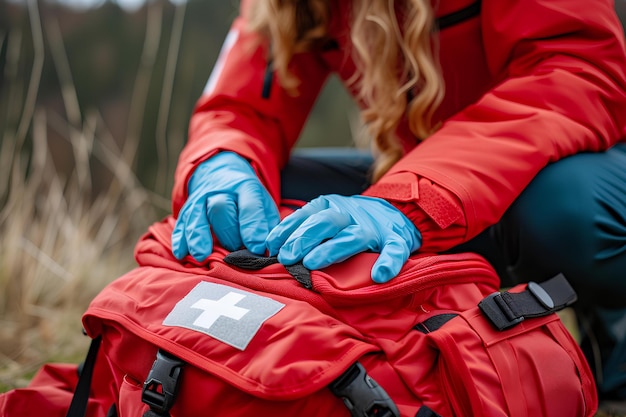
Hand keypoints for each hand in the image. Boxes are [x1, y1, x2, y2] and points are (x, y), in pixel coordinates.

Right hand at [172, 152, 279, 261]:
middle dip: (228, 233)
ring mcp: (200, 198)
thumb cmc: (247, 198)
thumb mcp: (264, 204)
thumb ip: (267, 224)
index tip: (257, 249)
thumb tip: (267, 250)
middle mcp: (220, 190)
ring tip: (202, 256)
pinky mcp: (187, 209)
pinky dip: (180, 239)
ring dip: (199, 237)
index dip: (253, 228)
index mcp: (245, 187)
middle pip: (220, 208)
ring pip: (197, 215)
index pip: (249, 206)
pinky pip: (181, 223)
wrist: (221, 173)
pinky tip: (182, 254)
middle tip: (235, 252)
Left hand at [265, 194, 421, 282]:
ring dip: (333, 249)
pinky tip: (380, 275)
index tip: (273, 247)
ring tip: (313, 264)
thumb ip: (301, 229)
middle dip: (304, 239)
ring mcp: (374, 228)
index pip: (306, 215)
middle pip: (326, 222)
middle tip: (288, 258)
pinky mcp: (397, 239)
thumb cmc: (348, 223)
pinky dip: (389, 261)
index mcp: (331, 206)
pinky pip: (395, 250)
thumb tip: (273, 246)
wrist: (394, 213)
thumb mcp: (324, 216)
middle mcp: (351, 214)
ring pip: (354, 236)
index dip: (288, 230)